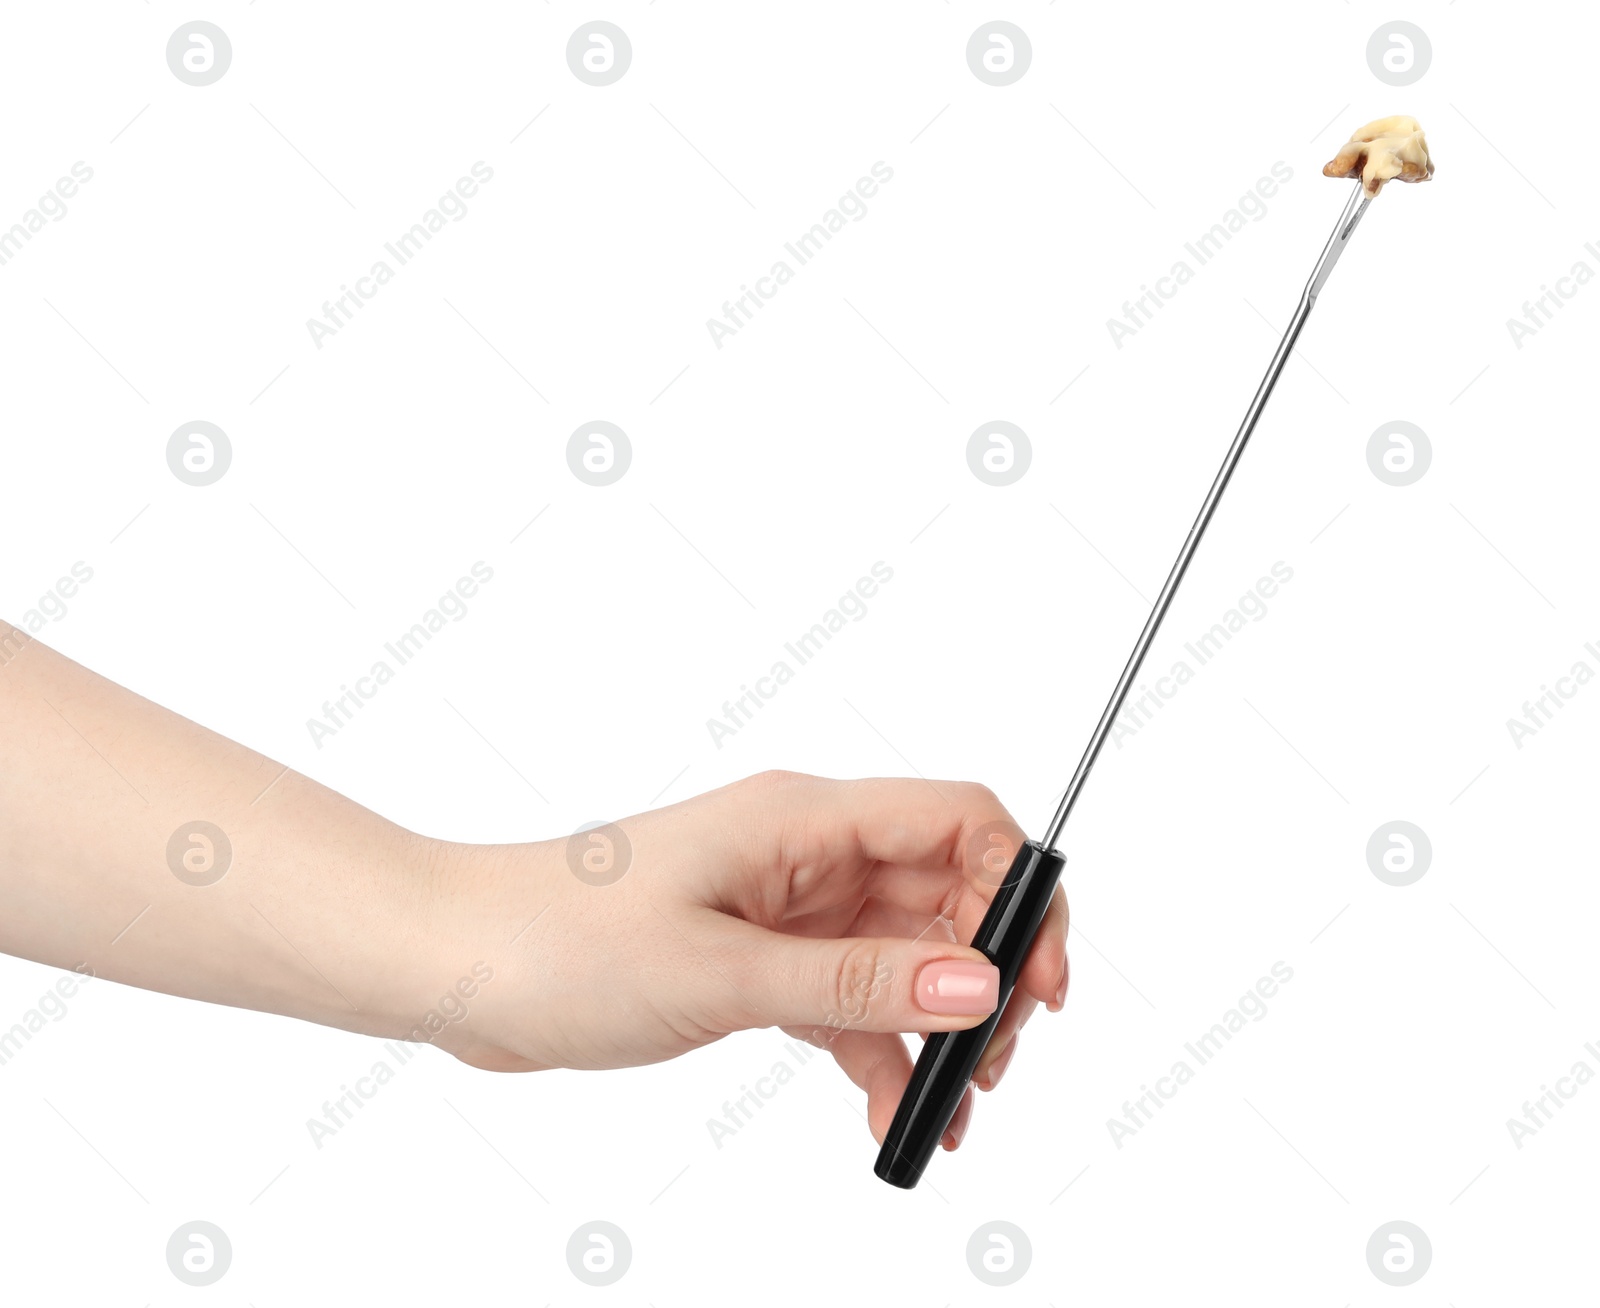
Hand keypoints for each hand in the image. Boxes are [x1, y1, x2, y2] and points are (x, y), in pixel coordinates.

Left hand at [432, 771, 1069, 1150]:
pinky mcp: (758, 960)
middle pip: (945, 895)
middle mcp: (806, 853)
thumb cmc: (557, 938)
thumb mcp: (719, 971)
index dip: (1019, 891)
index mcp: (803, 820)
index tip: (1039, 982)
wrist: (456, 963)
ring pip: (903, 958)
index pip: (959, 819)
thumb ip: (855, 984)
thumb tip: (976, 984)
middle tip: (988, 1064)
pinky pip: (850, 1002)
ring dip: (936, 1030)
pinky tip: (887, 1111)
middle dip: (985, 979)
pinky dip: (879, 1053)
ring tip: (945, 1108)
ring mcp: (784, 908)